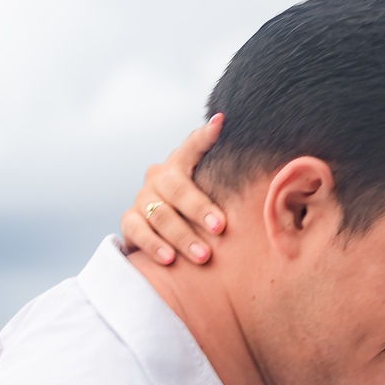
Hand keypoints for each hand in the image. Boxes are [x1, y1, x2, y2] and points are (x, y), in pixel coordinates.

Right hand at [119, 114, 229, 266]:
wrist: (163, 237)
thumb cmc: (196, 216)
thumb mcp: (209, 195)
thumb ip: (225, 184)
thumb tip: (255, 170)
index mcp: (180, 165)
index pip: (192, 146)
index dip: (204, 136)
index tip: (219, 125)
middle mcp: (159, 178)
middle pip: (177, 188)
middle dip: (199, 209)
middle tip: (220, 228)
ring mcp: (142, 199)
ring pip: (160, 214)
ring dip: (183, 236)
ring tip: (203, 256)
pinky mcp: (129, 221)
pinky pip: (138, 232)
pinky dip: (154, 246)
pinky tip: (170, 259)